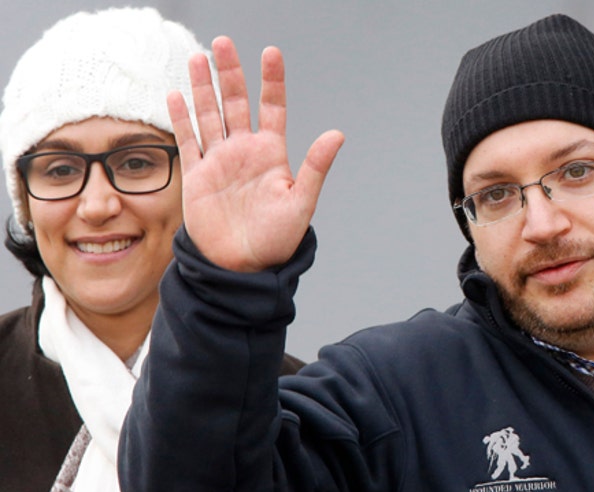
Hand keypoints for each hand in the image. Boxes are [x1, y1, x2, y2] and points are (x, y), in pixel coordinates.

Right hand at [166, 36, 344, 271]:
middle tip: (223, 43)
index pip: (273, 107)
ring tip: (199, 58)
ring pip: (210, 114)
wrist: (242, 266)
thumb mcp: (300, 202)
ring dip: (204, 87)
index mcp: (272, 154)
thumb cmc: (277, 241)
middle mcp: (245, 151)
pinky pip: (188, 140)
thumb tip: (337, 134)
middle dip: (231, 73)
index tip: (271, 52)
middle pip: (237, 102)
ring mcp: (220, 160)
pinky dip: (181, 118)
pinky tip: (176, 94)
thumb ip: (315, 167)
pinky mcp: (198, 175)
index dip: (272, 80)